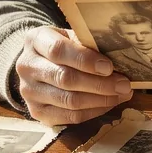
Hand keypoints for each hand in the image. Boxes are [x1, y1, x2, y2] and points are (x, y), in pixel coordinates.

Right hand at [15, 27, 131, 125]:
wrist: (38, 62)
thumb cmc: (63, 46)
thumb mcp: (71, 35)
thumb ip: (88, 43)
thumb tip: (119, 58)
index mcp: (35, 40)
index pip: (58, 50)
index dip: (85, 60)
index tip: (109, 67)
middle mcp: (27, 66)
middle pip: (65, 79)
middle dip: (99, 84)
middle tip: (124, 84)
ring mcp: (29, 92)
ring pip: (69, 101)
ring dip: (100, 100)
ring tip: (121, 94)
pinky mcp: (37, 112)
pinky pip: (69, 117)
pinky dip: (93, 111)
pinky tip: (109, 103)